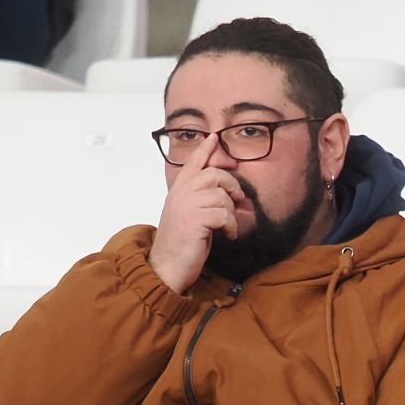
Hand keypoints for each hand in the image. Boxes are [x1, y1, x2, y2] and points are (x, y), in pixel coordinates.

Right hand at [148, 153, 248, 294]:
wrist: (167, 266)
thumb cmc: (181, 244)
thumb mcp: (188, 216)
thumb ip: (199, 200)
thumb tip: (226, 194)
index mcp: (178, 191)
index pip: (192, 163)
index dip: (204, 149)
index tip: (214, 137)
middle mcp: (180, 194)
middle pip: (215, 174)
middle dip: (232, 187)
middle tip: (238, 202)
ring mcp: (186, 205)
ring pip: (222, 196)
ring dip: (231, 214)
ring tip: (228, 227)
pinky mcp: (195, 219)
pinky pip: (224, 214)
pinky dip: (231, 226)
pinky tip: (228, 235)